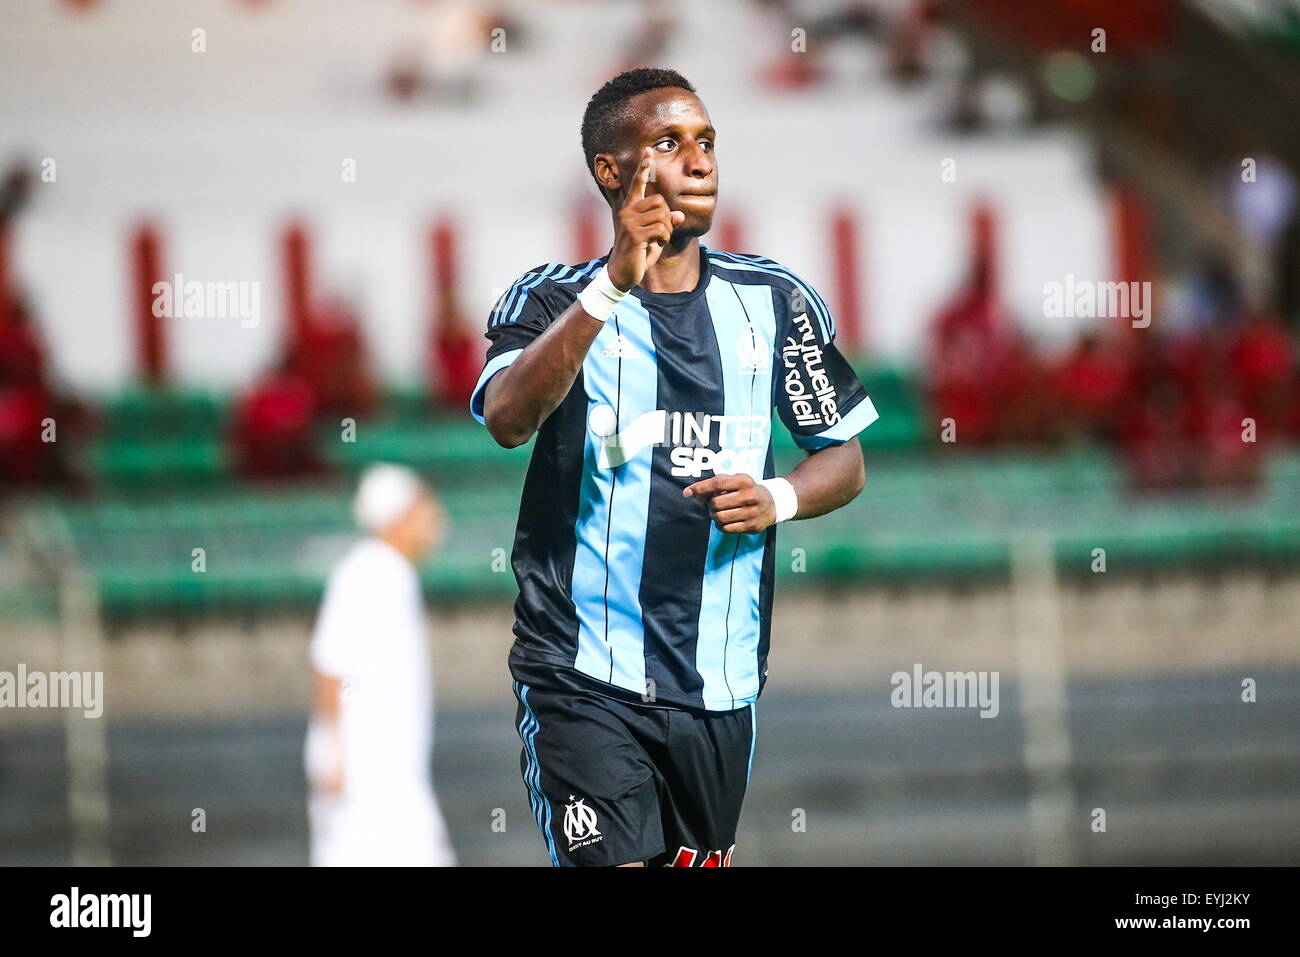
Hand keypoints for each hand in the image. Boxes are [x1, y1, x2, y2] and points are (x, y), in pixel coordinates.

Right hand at [607, 146, 685, 291]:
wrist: (622, 274)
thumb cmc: (638, 255)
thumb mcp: (655, 238)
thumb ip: (666, 225)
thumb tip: (679, 216)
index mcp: (630, 209)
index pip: (637, 184)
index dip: (644, 168)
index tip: (648, 151)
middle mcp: (627, 212)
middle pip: (660, 202)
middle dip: (667, 218)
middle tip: (661, 234)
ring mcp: (629, 222)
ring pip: (662, 215)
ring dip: (666, 230)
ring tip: (657, 240)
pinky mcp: (634, 235)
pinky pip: (661, 229)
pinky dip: (664, 238)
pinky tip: (655, 245)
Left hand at [682, 473, 776, 533]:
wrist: (772, 503)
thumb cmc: (747, 490)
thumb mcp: (735, 480)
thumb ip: (714, 484)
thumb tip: (692, 494)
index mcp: (744, 481)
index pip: (717, 484)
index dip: (700, 488)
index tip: (687, 493)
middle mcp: (749, 496)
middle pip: (716, 503)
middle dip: (710, 505)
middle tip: (714, 504)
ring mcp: (751, 512)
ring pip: (719, 517)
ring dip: (714, 516)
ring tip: (718, 513)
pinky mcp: (751, 526)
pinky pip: (726, 528)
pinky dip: (720, 525)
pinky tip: (724, 521)